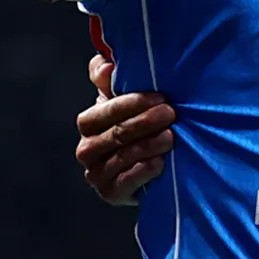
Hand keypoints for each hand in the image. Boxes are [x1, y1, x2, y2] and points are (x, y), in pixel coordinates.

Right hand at [75, 52, 173, 204]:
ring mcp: (97, 174)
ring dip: (147, 145)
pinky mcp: (110, 194)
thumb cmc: (140, 125)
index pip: (103, 112)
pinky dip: (142, 172)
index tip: (160, 97)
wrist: (151, 166)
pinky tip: (160, 163)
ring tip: (171, 137)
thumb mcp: (129, 99)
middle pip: (114, 134)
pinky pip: (124, 183)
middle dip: (143, 122)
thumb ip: (111, 79)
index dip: (131, 103)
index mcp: (89, 123)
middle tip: (170, 113)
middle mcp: (87, 149)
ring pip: (121, 157)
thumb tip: (105, 64)